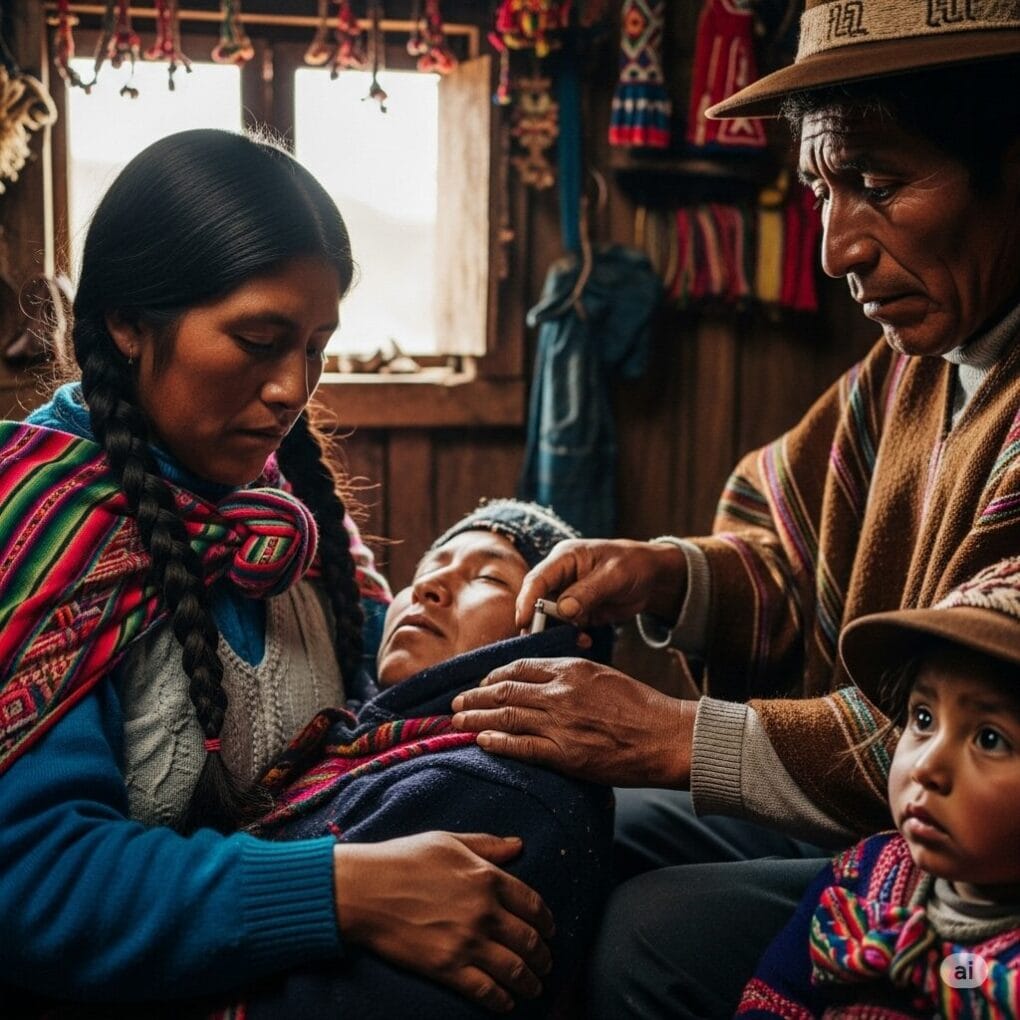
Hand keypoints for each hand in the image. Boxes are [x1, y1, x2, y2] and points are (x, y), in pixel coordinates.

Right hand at [333, 831, 553, 1012]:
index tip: (550, 930)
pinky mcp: (447, 968)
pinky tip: (506, 1002)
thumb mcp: (449, 842)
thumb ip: (488, 845)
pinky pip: (486, 991)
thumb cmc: (404, 859)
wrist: (365, 890)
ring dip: (530, 982)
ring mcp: (467, 942)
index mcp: (488, 878)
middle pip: (529, 940)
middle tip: (546, 963)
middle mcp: (484, 911)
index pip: (533, 904)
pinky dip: (502, 1000)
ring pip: (514, 970)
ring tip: (534, 987)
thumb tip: (519, 845)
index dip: (547, 921)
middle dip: (543, 956)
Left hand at [451, 657, 695, 787]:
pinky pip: (522, 747)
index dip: (494, 676)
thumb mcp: (604, 675)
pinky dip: (498, 743)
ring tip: (458, 721)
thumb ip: (572, 676)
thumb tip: (546, 679)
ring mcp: (561, 723)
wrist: (666, 735)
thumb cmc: (641, 707)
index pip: (519, 668)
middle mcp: (560, 692)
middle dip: (475, 697)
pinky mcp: (565, 753)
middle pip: (504, 691)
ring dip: (476, 719)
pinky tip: (482, 741)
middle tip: (456, 703)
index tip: (482, 683)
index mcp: (571, 669)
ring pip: (506, 717)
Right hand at [515, 539, 687, 630]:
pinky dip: (572, 636)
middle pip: (538, 600)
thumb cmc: (634, 565)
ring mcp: (568, 594)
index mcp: (564, 558)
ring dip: (558, 632)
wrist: (653, 577)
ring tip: (576, 640)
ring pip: (550, 617)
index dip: (527, 600)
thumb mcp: (614, 575)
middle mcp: (560, 576)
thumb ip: (588, 592)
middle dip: (539, 622)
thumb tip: (563, 611)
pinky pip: (566, 627)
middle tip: (539, 642)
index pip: (537, 579)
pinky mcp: (577, 611)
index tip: (524, 621)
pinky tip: (585, 641)